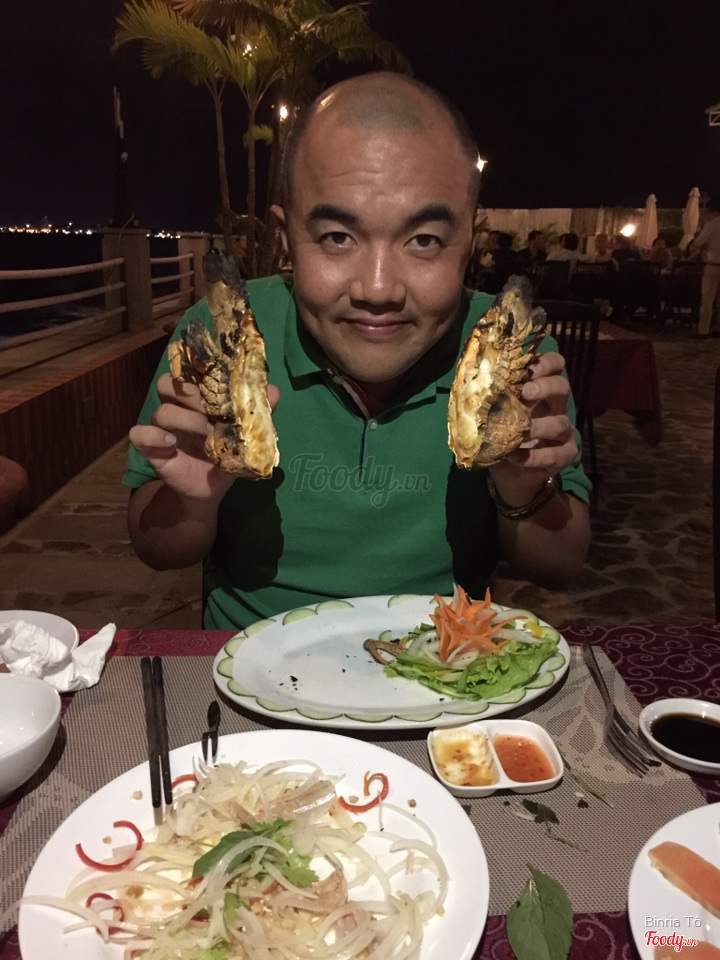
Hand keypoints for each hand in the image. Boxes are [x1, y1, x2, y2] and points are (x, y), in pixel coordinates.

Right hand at [129, 374, 279, 500]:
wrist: (211, 489)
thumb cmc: (225, 456)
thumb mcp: (245, 435)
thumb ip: (256, 412)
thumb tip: (274, 390)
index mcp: (196, 400)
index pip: (188, 373)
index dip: (196, 369)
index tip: (215, 373)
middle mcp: (177, 409)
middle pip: (168, 384)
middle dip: (190, 392)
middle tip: (211, 407)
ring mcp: (163, 428)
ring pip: (161, 410)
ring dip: (185, 418)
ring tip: (206, 431)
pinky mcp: (151, 448)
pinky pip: (139, 434)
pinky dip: (152, 435)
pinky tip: (171, 442)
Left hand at [490, 351, 576, 500]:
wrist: (510, 476)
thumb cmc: (502, 438)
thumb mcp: (493, 416)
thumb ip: (488, 399)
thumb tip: (468, 383)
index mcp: (540, 391)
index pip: (554, 366)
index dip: (546, 362)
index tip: (529, 366)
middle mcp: (555, 407)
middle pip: (562, 386)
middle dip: (545, 386)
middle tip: (526, 392)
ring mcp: (563, 432)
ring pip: (560, 423)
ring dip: (538, 426)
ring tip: (520, 431)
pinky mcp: (565, 455)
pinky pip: (554, 454)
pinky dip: (533, 456)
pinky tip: (514, 456)